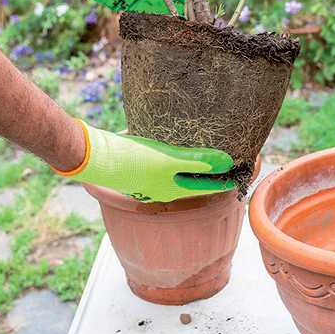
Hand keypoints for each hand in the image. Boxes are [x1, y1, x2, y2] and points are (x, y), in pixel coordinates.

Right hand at [54, 119, 235, 202]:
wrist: (92, 155)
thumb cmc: (130, 160)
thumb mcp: (167, 160)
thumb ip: (197, 161)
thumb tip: (226, 163)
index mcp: (172, 189)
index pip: (207, 186)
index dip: (225, 179)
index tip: (242, 173)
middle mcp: (162, 188)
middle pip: (195, 180)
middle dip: (212, 172)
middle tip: (231, 161)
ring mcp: (149, 178)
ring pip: (179, 172)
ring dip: (195, 164)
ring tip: (209, 152)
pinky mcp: (138, 164)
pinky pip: (164, 162)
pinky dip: (177, 156)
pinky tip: (178, 143)